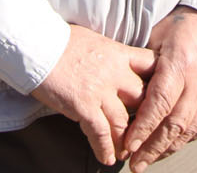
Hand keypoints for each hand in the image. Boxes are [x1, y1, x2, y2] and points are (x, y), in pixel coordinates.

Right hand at [32, 24, 155, 164]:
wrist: (35, 44)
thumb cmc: (58, 39)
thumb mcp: (93, 40)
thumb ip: (109, 54)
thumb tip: (114, 62)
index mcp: (118, 53)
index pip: (151, 65)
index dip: (159, 81)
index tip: (161, 96)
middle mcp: (114, 72)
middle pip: (142, 99)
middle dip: (144, 119)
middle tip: (143, 133)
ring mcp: (100, 90)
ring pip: (123, 122)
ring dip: (125, 141)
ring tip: (125, 151)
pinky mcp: (83, 105)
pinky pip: (101, 133)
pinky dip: (105, 148)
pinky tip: (107, 158)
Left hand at [122, 6, 196, 169]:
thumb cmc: (184, 25)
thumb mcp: (159, 35)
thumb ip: (144, 63)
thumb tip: (123, 88)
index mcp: (179, 64)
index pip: (159, 104)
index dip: (143, 128)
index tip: (128, 145)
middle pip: (173, 125)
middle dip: (152, 148)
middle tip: (135, 164)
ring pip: (188, 130)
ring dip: (167, 148)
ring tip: (149, 159)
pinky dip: (185, 139)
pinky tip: (171, 146)